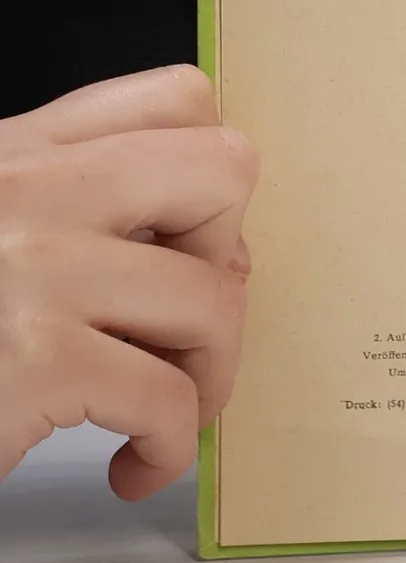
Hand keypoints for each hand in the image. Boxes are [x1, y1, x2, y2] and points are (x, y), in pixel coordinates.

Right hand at [0, 66, 258, 499]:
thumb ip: (71, 214)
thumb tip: (213, 248)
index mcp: (11, 153)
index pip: (178, 100)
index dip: (207, 183)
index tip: (180, 250)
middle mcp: (20, 190)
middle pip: (224, 170)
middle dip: (226, 259)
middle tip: (179, 325)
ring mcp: (28, 269)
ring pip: (212, 298)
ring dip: (208, 373)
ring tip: (162, 411)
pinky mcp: (34, 360)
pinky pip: (170, 395)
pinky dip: (172, 446)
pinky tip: (135, 462)